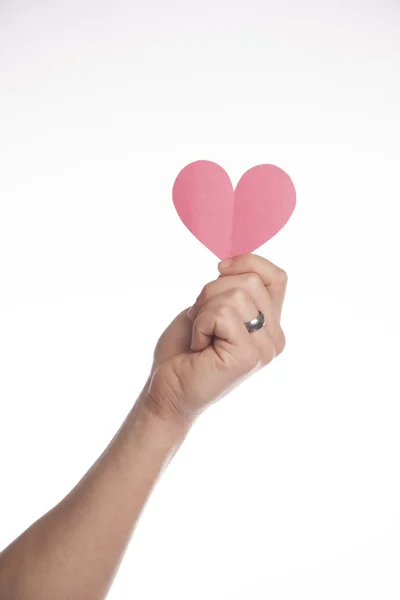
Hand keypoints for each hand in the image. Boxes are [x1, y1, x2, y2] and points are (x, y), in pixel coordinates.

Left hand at [143, 253, 287, 425]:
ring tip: (200, 337)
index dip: (248, 262)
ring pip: (236, 294)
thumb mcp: (211, 307)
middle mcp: (274, 338)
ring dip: (203, 310)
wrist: (165, 390)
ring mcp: (265, 348)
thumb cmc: (184, 351)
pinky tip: (199, 347)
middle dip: (211, 291)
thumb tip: (238, 263)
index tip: (219, 269)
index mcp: (270, 326)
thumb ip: (233, 288)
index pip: (276, 277)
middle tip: (199, 321)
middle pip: (251, 281)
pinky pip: (222, 313)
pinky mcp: (249, 356)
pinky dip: (199, 324)